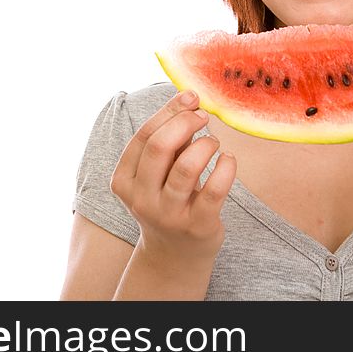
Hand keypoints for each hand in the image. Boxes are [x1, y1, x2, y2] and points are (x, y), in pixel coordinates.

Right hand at [110, 90, 236, 267]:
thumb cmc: (168, 200)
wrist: (175, 254)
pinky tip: (228, 160)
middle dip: (185, 122)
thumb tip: (190, 101)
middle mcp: (141, 199)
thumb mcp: (157, 174)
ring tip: (213, 142)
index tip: (190, 97)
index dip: (169, 111)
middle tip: (203, 117)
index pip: (143, 136)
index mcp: (124, 181)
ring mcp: (168, 215)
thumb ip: (169, 142)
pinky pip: (214, 189)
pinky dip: (226, 166)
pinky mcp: (197, 225)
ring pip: (186, 167)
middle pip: (159, 147)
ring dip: (205, 144)